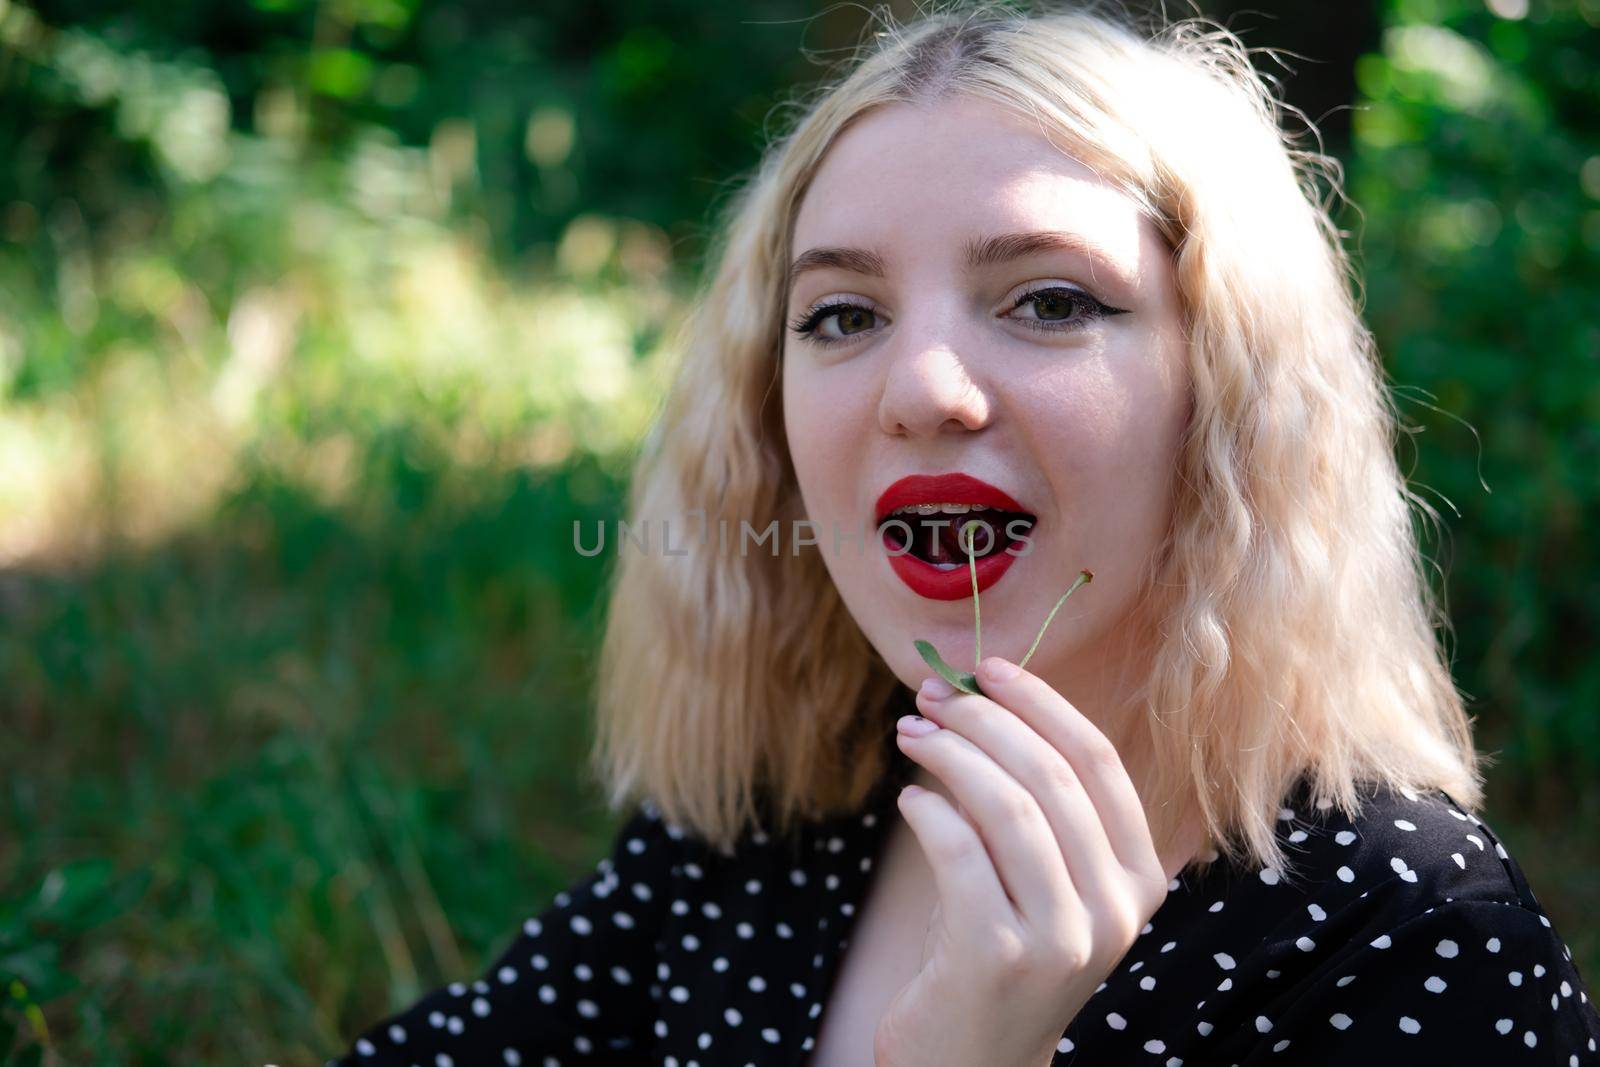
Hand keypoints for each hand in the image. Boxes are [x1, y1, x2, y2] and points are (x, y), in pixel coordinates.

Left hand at [872, 656, 1170, 1066]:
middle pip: (1051, 775)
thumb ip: (1024, 798)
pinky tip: (910, 799)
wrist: (973, 1062)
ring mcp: (1063, 938)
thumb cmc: (997, 947)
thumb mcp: (1031, 873)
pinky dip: (928, 809)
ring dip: (950, 753)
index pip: (1098, 762)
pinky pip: (959, 852)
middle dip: (983, 719)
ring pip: (1008, 806)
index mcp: (1138, 877)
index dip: (1041, 702)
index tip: (987, 667)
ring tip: (911, 734)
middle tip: (930, 696)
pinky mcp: (999, 958)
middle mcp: (1115, 909)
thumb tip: (970, 695)